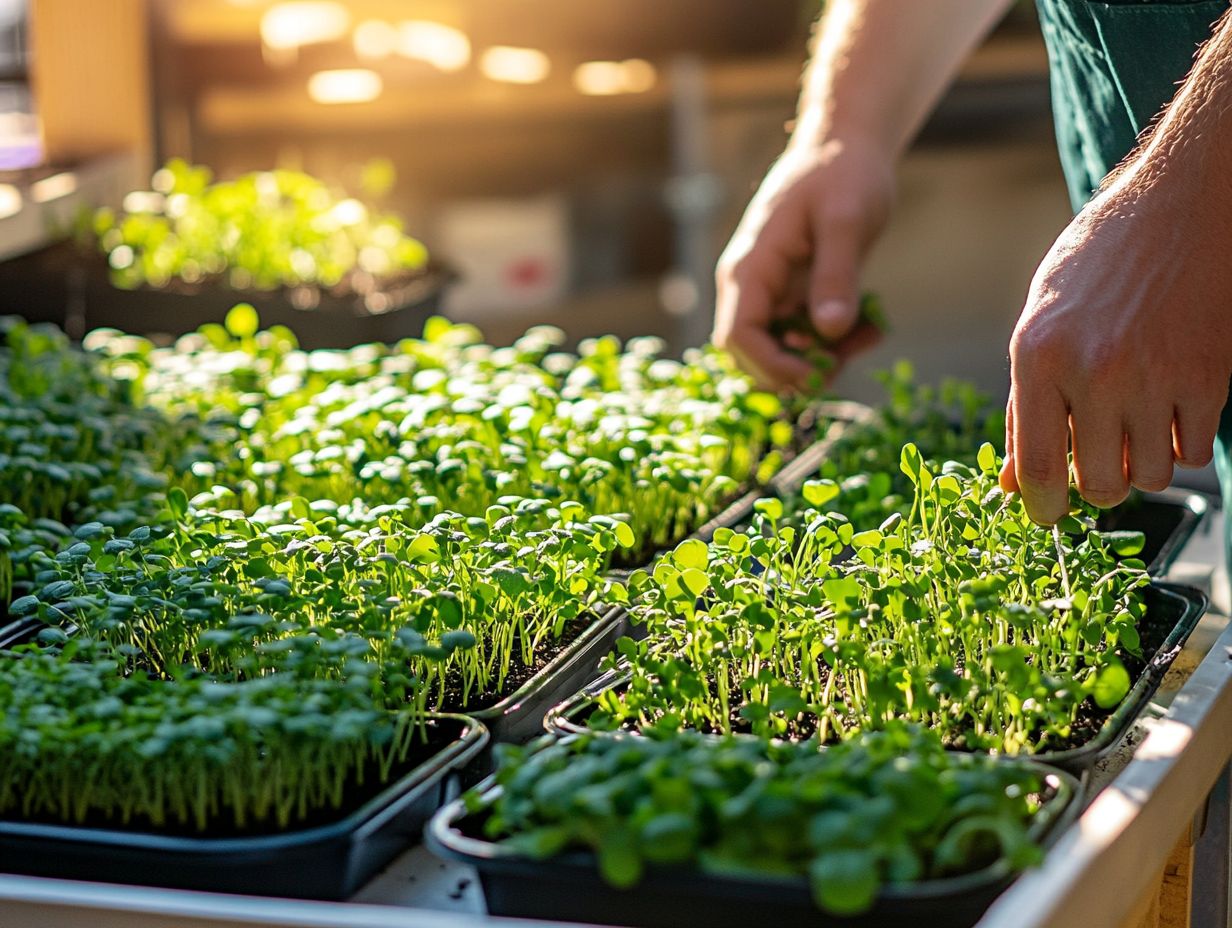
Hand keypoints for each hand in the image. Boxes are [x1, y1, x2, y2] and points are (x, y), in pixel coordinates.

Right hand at [712, 135, 893, 390]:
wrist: (847, 145)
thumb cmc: (843, 173)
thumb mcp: (846, 220)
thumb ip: (836, 275)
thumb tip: (829, 332)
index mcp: (751, 267)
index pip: (737, 336)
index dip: (771, 366)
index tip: (816, 374)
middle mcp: (751, 286)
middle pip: (752, 354)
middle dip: (796, 370)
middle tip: (844, 360)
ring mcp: (772, 292)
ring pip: (782, 351)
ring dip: (823, 359)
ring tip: (869, 334)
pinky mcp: (794, 295)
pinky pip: (805, 336)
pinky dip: (835, 342)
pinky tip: (869, 326)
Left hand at [1001, 175, 1231, 523]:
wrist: (1176, 206)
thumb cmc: (1094, 265)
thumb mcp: (1038, 324)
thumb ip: (1024, 405)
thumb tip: (1013, 483)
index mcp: (1039, 357)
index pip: (1038, 467)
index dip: (1041, 506)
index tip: (1045, 514)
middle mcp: (1095, 371)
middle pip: (1099, 484)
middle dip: (1096, 486)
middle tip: (1096, 459)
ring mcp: (1156, 376)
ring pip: (1150, 478)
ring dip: (1140, 467)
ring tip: (1132, 428)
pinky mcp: (1208, 376)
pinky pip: (1193, 452)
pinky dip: (1180, 445)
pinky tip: (1168, 411)